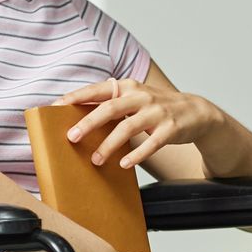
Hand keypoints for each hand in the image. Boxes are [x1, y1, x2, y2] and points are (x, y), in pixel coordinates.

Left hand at [55, 77, 222, 169]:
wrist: (195, 111)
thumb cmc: (156, 107)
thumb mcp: (134, 98)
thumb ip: (110, 104)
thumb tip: (75, 119)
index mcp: (128, 87)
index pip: (97, 90)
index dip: (76, 97)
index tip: (55, 107)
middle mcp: (141, 96)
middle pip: (110, 108)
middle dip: (89, 123)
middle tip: (72, 137)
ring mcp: (157, 112)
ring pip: (128, 128)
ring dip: (109, 145)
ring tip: (96, 159)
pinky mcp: (170, 128)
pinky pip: (151, 143)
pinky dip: (137, 155)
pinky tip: (124, 164)